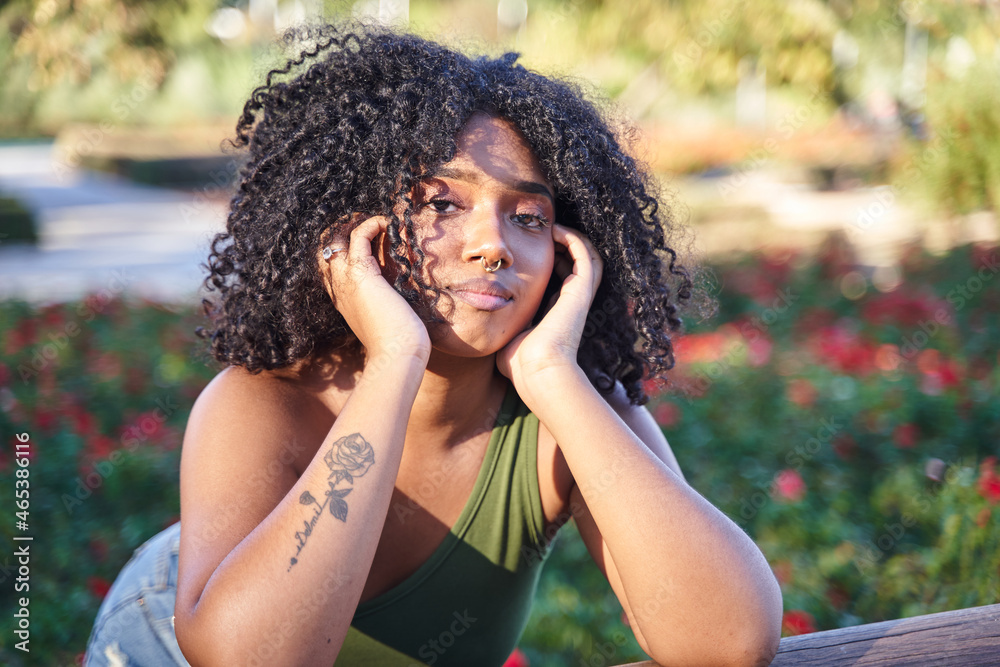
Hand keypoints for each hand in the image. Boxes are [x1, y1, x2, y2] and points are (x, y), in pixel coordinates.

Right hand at [320, 216, 430, 361]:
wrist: (396, 355)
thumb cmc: (397, 346)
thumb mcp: (385, 324)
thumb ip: (385, 309)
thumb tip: (401, 304)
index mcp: (343, 302)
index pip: (331, 269)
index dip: (342, 252)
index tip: (365, 242)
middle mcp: (339, 290)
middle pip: (326, 251)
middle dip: (341, 234)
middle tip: (365, 226)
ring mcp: (347, 281)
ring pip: (335, 240)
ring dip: (353, 225)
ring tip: (374, 221)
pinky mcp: (362, 273)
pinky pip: (358, 236)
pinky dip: (370, 225)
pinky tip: (386, 224)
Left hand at [496, 224, 602, 393]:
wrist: (537, 372)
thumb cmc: (520, 364)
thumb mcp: (510, 337)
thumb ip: (504, 326)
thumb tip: (488, 324)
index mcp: (557, 313)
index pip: (562, 279)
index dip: (552, 261)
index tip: (533, 249)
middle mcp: (572, 303)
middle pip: (578, 264)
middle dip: (563, 246)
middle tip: (544, 233)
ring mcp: (579, 296)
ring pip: (588, 256)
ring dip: (572, 239)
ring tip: (552, 227)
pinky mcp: (581, 291)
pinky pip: (585, 255)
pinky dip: (574, 239)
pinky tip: (556, 229)